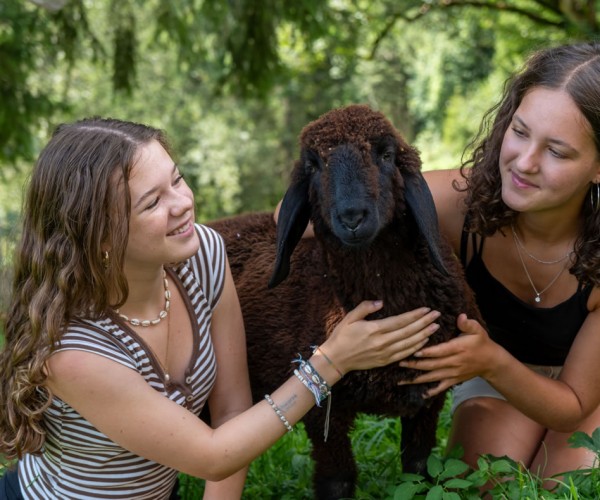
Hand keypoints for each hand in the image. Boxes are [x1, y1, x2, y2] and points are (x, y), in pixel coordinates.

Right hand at [321, 301, 440, 374]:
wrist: (335, 359)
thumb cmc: (341, 336)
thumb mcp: (349, 317)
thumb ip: (365, 308)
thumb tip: (380, 302)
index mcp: (374, 329)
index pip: (400, 321)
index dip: (415, 315)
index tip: (426, 309)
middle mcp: (382, 342)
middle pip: (409, 332)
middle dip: (424, 323)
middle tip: (437, 315)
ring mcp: (385, 353)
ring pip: (409, 344)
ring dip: (424, 335)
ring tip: (435, 327)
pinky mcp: (385, 361)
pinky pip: (404, 354)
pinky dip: (416, 347)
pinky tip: (424, 341)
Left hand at [397, 313, 498, 396]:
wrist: (492, 362)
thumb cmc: (481, 343)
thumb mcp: (477, 330)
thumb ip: (468, 323)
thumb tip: (460, 316)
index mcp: (457, 349)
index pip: (439, 351)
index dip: (426, 352)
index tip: (413, 351)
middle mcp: (454, 363)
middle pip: (431, 365)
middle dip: (414, 365)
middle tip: (399, 362)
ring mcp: (453, 373)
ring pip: (432, 377)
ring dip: (417, 379)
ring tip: (402, 379)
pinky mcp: (454, 380)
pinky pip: (441, 387)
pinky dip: (431, 391)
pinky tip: (421, 394)